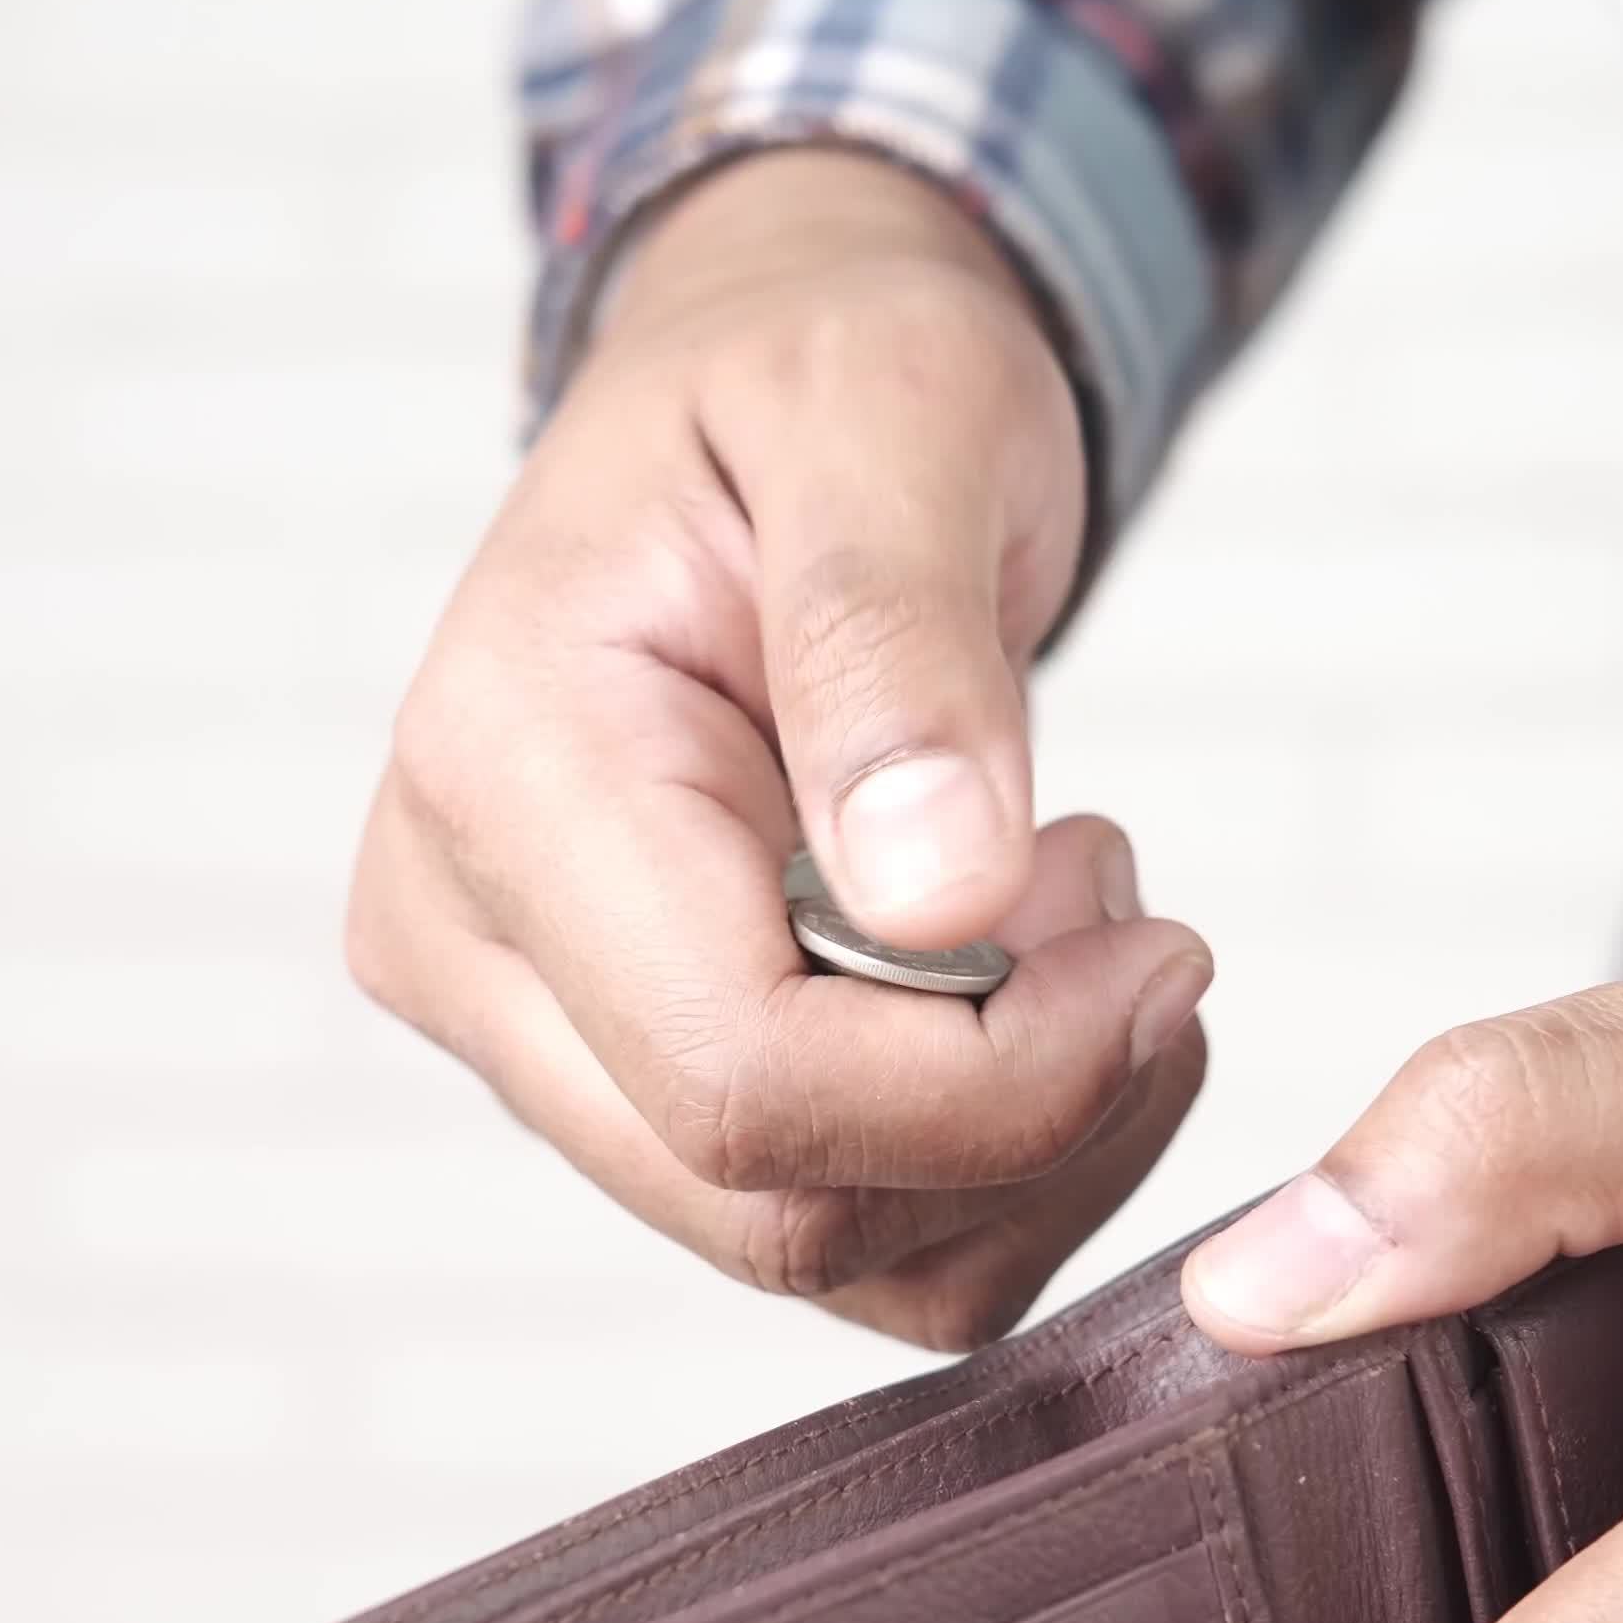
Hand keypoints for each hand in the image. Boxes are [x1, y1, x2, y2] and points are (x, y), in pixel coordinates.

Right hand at [347, 151, 1213, 1347]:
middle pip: (769, 1202)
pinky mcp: (616, 1081)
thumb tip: (942, 899)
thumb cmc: (827, 369)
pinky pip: (836, 1235)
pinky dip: (990, 1163)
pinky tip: (1037, 981)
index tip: (1160, 938)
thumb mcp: (896, 415)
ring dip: (1024, 1142)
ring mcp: (523, 1030)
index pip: (743, 1076)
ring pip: (813, 1253)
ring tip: (1081, 909)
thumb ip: (901, 642)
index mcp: (498, 774)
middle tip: (1135, 908)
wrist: (770, 387)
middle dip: (1024, 1106)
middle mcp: (462, 940)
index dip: (998, 1076)